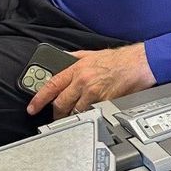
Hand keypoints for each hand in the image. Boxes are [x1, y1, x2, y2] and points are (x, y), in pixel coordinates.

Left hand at [27, 44, 155, 118]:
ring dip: (73, 115)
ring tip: (76, 115)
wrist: (138, 64)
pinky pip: (91, 113)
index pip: (52, 85)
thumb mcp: (91, 54)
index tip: (32, 108)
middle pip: (61, 103)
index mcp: (77, 68)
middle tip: (57, 116)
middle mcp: (83, 81)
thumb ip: (73, 58)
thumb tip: (60, 59)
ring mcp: (94, 93)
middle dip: (57, 113)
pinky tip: (91, 114)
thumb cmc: (118, 60)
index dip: (39, 98)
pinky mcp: (105, 102)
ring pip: (75, 111)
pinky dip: (88, 116)